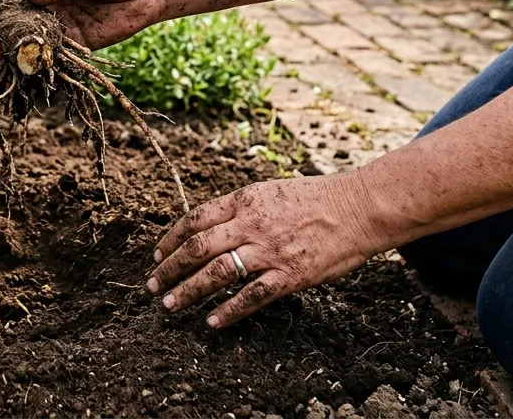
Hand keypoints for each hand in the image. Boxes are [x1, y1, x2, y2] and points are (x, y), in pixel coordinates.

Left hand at [146, 174, 386, 327]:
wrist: (359, 207)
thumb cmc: (317, 197)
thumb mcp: (271, 191)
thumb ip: (241, 208)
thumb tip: (210, 226)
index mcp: (245, 200)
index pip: (195, 219)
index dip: (170, 239)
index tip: (157, 255)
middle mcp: (251, 224)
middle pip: (198, 248)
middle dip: (169, 268)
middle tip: (152, 285)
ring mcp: (270, 251)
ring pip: (218, 274)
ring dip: (189, 291)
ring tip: (170, 305)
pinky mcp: (291, 275)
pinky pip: (252, 296)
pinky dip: (229, 311)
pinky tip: (212, 322)